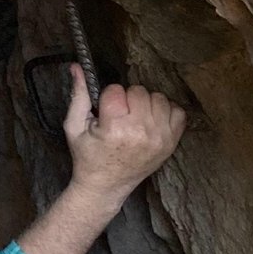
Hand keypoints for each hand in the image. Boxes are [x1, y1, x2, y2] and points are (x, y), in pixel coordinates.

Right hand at [62, 63, 185, 205]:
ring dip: (146, 104)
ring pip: (158, 98)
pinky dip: (165, 113)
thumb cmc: (87, 156)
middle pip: (139, 91)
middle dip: (127, 99)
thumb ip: (78, 95)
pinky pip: (177, 112)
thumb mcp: (74, 127)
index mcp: (115, 128)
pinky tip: (151, 122)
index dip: (108, 98)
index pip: (116, 90)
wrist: (105, 186)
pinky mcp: (171, 143)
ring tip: (135, 119)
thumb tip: (77, 67)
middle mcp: (140, 132)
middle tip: (120, 117)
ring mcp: (159, 138)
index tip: (105, 113)